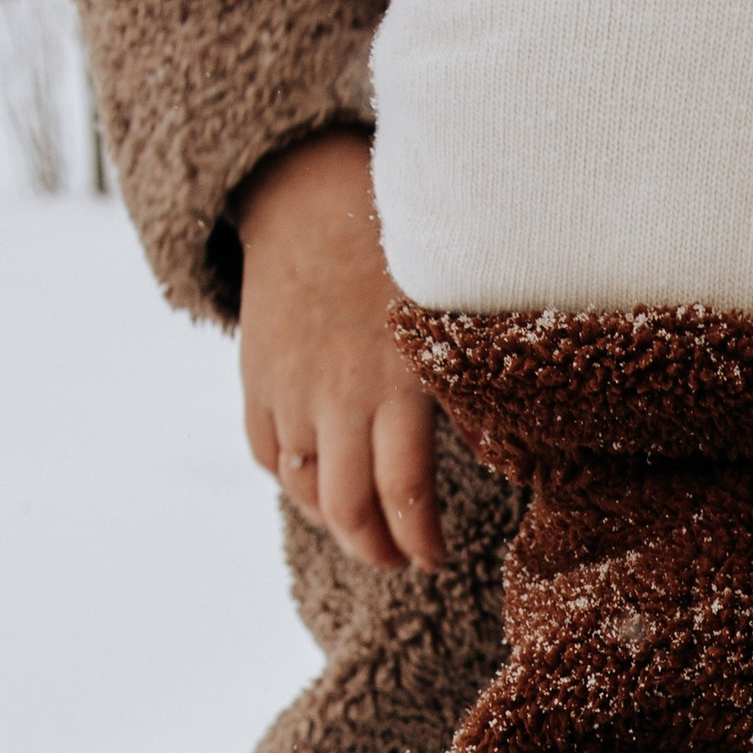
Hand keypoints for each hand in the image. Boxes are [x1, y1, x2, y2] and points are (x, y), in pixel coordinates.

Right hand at [235, 130, 445, 569]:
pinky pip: (266, 453)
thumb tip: (499, 456)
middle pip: (346, 511)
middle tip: (400, 560)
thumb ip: (468, 387)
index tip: (435, 559)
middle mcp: (336, 396)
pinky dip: (290, 478)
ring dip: (334, 520)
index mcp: (396, 383)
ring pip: (302, 489)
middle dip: (376, 551)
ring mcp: (287, 389)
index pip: (404, 496)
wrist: (307, 192)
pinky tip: (318, 479)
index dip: (420, 544)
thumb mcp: (445, 314)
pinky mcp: (253, 376)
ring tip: (364, 524)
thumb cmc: (396, 249)